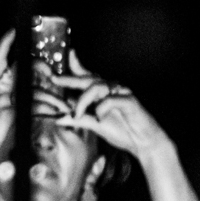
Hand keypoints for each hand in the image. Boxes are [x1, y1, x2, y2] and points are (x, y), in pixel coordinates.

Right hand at [0, 30, 69, 163]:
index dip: (5, 44)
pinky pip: (33, 107)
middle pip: (19, 68)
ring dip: (53, 99)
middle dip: (39, 66)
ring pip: (33, 90)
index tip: (13, 30)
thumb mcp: (5, 113)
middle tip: (53, 72)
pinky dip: (48, 111)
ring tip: (66, 107)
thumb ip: (20, 104)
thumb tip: (42, 103)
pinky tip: (58, 115)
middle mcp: (1, 90)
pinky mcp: (9, 114)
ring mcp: (4, 100)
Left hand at [51, 50, 172, 159]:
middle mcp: (112, 89)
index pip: (87, 76)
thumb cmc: (123, 132)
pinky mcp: (130, 101)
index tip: (66, 57)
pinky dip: (101, 109)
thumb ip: (78, 119)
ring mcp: (121, 93)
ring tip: (78, 114)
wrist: (144, 143)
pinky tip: (100, 119)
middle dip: (70, 79)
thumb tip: (58, 118)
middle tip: (55, 79)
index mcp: (103, 92)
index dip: (76, 65)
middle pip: (88, 79)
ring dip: (84, 101)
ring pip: (96, 88)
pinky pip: (110, 100)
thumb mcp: (95, 125)